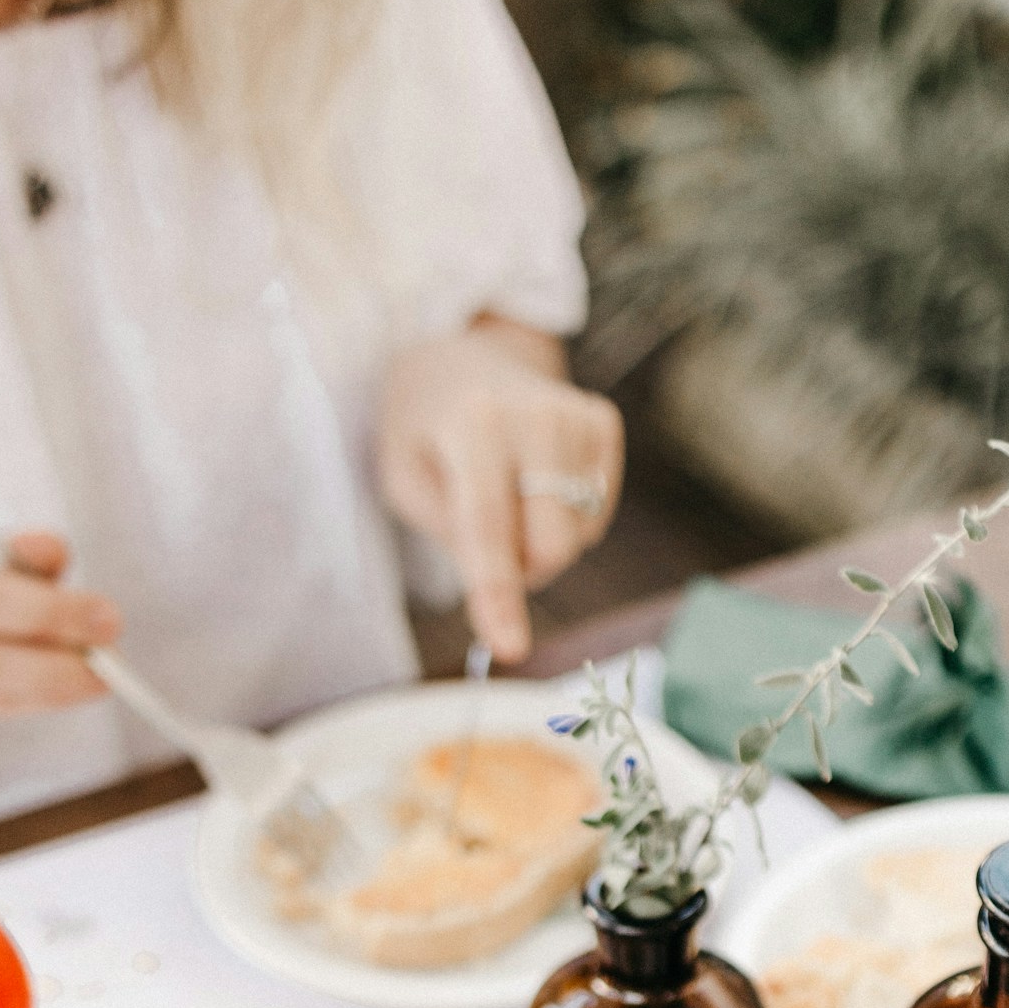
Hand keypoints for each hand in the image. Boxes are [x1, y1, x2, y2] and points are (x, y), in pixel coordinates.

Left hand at [376, 319, 622, 664]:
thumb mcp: (405, 480)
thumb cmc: (422, 430)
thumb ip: (451, 536)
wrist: (459, 358)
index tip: (510, 649)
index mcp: (474, 424)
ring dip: (539, 541)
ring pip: (577, 540)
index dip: (498, 596)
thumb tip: (511, 592)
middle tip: (487, 535)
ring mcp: (578, 416)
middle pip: (549, 548)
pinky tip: (537, 481)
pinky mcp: (603, 424)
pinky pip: (596, 517)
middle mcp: (537, 415)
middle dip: (519, 567)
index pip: (490, 530)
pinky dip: (566, 518)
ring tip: (508, 494)